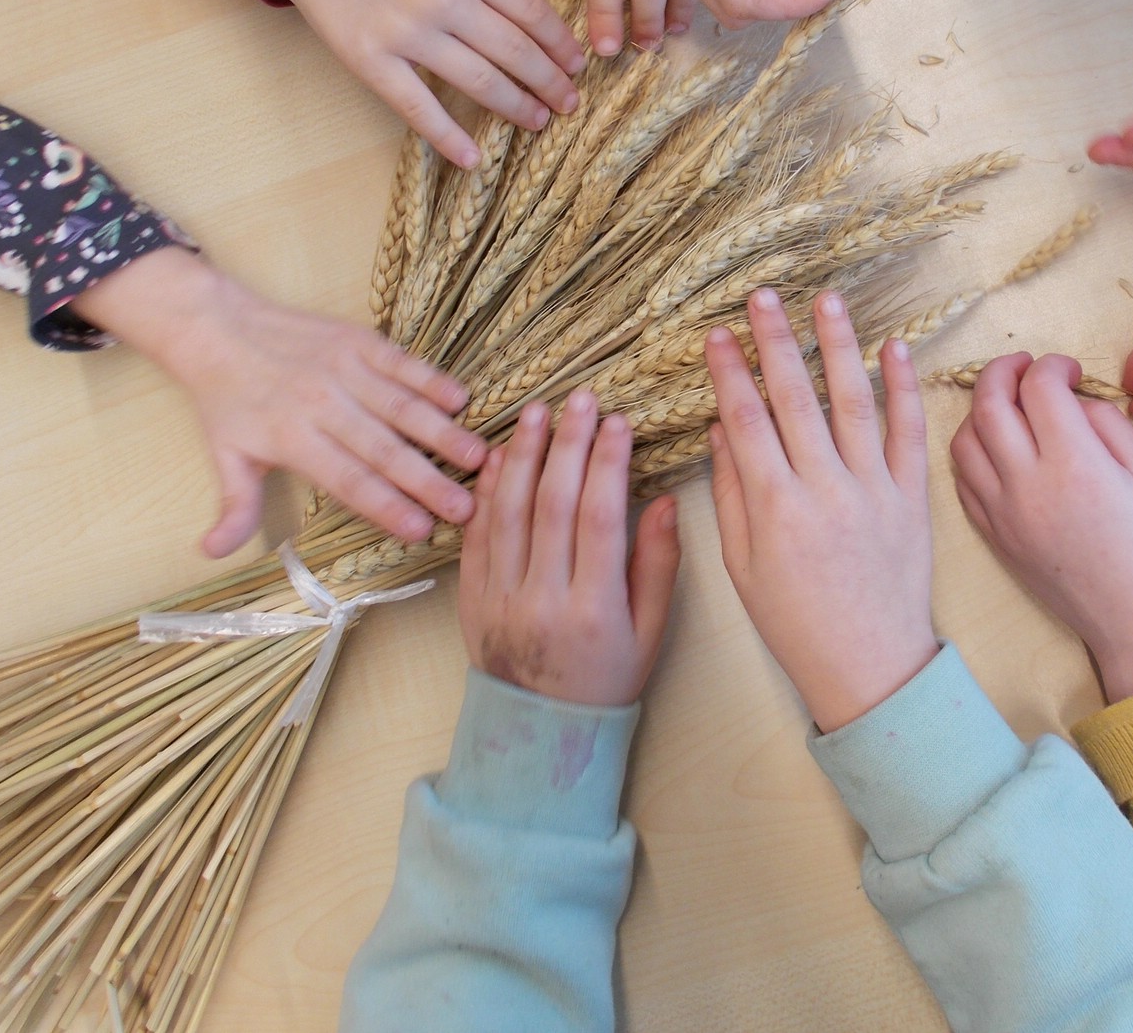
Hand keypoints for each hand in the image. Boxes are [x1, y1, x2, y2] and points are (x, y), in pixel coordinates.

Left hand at [73, 247, 486, 557]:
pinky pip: (401, 362)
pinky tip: (461, 400)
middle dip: (427, 481)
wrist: (215, 326)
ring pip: (400, 406)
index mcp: (291, 438)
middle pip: (383, 449)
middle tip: (465, 508)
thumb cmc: (225, 399)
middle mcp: (322, 404)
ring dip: (441, 433)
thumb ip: (235, 508)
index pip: (347, 480)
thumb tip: (212, 554)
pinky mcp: (356, 339)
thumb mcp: (225, 457)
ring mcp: (342, 368)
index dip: (385, 506)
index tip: (421, 531)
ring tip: (478, 458)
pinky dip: (431, 380)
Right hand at [215, 0, 585, 168]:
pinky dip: (449, 138)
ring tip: (539, 120)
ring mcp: (405, 31)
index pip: (532, 11)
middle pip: (515, 50)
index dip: (560, 43)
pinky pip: (418, 108)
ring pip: (479, 81)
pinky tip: (474, 158)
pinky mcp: (370, 60)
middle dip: (549, 81)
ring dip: (517, 106)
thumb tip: (532, 24)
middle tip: (569, 102)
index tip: (577, 64)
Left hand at [458, 391, 680, 706]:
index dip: (606, 465)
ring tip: (536, 412)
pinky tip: (499, 457)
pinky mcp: (470, 598)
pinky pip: (475, 537)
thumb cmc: (607, 678)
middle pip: (551, 506)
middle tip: (578, 399)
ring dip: (522, 456)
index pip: (598, 519)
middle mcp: (542, 600)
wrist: (541, 733)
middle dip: (566, 445)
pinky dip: (485, 493)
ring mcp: (499, 599)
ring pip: (508, 513)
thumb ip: (657, 564)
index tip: (616, 422)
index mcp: (594, 611)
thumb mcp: (650, 630)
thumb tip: (662, 499)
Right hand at [704, 289, 937, 732]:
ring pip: (854, 403)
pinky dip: (903, 388)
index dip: (730, 372)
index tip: (718, 332)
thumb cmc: (795, 623)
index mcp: (775, 508)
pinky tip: (893, 348)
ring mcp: (874, 491)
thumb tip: (721, 428)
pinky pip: (908, 434)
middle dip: (777, 342)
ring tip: (827, 302)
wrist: (871, 666)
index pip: (746, 420)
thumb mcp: (743, 565)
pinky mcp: (912, 499)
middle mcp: (825, 490)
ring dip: (839, 347)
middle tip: (763, 296)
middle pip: (796, 399)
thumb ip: (731, 494)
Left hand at [951, 353, 1132, 701]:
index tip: (1067, 369)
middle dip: (1002, 371)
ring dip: (980, 411)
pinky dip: (972, 452)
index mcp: (1075, 464)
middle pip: (988, 405)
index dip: (1052, 365)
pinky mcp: (994, 537)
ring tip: (1008, 405)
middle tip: (1024, 366)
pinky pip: (963, 481)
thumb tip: (1072, 399)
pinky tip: (998, 447)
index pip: (1039, 387)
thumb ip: (1107, 423)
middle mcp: (1028, 486)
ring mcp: (1003, 514)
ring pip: (963, 441)